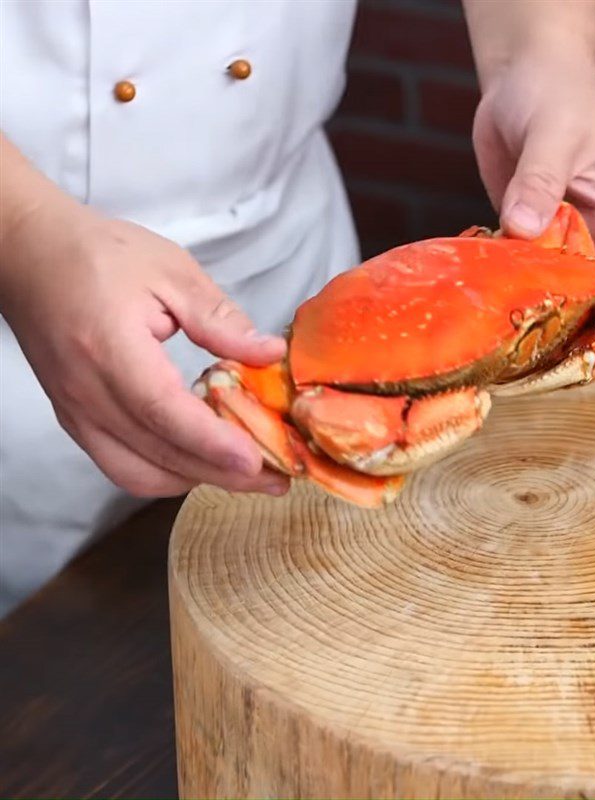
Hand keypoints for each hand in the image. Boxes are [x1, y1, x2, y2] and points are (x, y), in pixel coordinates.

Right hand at [1, 201, 289, 497]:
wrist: (29, 255)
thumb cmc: (98, 255)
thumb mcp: (171, 272)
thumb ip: (220, 320)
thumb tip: (268, 354)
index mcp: (109, 347)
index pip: (162, 410)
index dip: (211, 442)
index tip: (257, 462)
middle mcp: (86, 392)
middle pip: (159, 453)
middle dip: (222, 474)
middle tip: (276, 479)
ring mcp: (77, 413)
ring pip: (140, 473)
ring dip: (197, 479)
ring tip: (247, 475)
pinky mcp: (76, 421)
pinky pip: (122, 467)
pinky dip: (167, 473)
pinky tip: (202, 462)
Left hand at [472, 52, 594, 295]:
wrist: (523, 74)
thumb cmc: (558, 92)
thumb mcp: (555, 133)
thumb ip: (541, 181)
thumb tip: (524, 228)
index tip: (586, 302)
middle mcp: (591, 226)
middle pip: (594, 285)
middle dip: (570, 303)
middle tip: (532, 312)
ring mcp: (553, 228)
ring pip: (552, 277)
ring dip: (530, 289)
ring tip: (501, 297)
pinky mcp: (520, 224)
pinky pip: (516, 260)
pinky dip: (502, 269)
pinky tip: (481, 272)